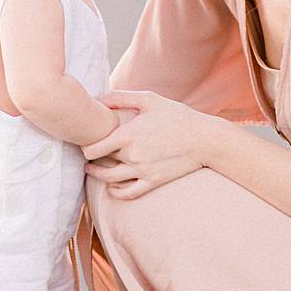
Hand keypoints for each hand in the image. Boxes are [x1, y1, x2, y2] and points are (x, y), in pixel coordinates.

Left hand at [83, 89, 208, 199]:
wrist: (204, 139)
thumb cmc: (177, 116)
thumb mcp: (150, 100)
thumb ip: (121, 97)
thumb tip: (97, 98)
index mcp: (128, 135)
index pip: (93, 148)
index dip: (85, 145)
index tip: (86, 141)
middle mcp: (132, 155)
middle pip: (99, 163)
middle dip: (90, 158)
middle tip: (88, 153)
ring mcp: (142, 171)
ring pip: (109, 179)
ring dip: (97, 175)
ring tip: (92, 170)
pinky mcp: (152, 181)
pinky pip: (127, 193)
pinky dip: (115, 191)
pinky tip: (112, 185)